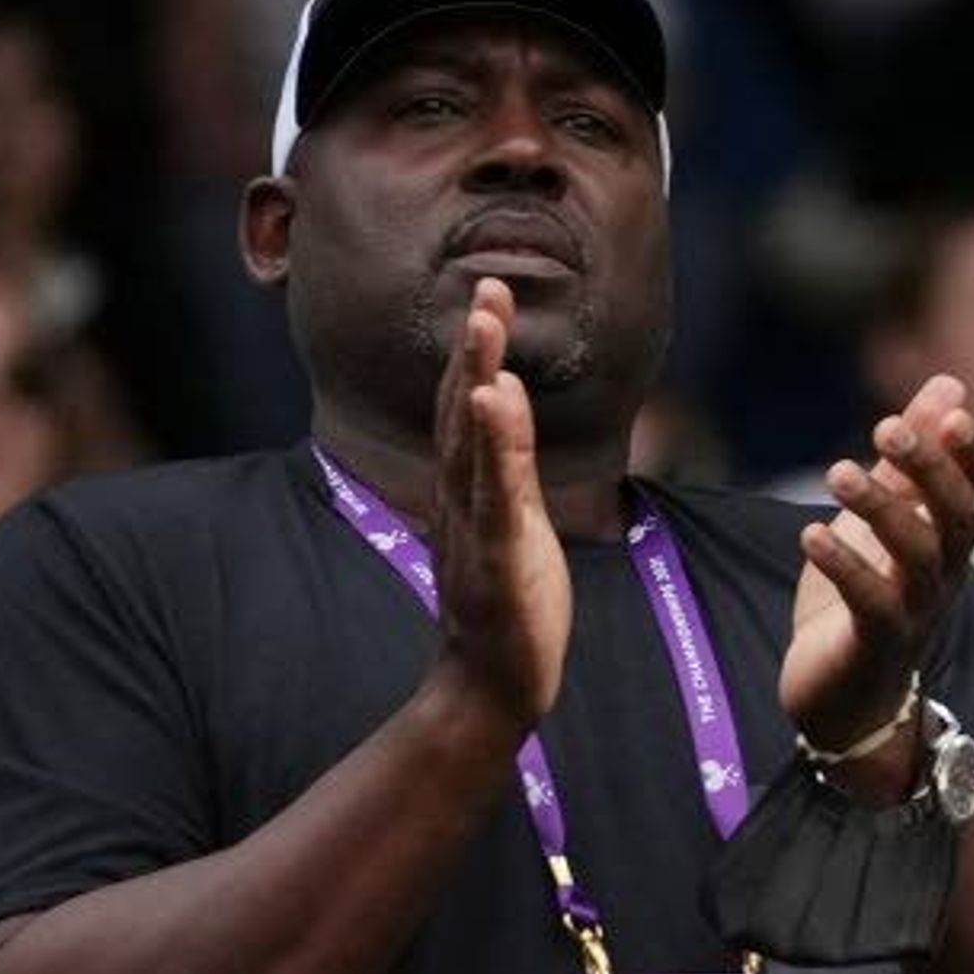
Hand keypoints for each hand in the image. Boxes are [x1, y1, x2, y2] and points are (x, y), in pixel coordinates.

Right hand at [430, 277, 568, 730]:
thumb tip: (500, 417)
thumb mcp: (510, 527)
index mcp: (470, 492)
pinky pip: (496, 496)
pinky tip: (492, 400)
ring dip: (476, 379)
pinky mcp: (498, 559)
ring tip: (486, 326)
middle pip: (462, 413)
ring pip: (474, 446)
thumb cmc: (506, 607)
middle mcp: (463, 501)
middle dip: (475, 348)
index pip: (469, 410)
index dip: (476, 353)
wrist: (489, 685)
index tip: (489, 296)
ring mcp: (476, 529)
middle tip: (488, 287)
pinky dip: (494, 447)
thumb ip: (505, 473)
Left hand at [784, 373, 973, 793]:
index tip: (956, 415)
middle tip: (885, 426)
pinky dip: (845, 566)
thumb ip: (913, 457)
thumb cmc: (865, 598)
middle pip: (958, 519)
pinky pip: (873, 602)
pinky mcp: (877, 644)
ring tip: (837, 471)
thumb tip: (951, 384)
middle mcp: (946, 577)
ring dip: (881, 508)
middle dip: (929, 470)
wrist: (843, 696)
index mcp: (953, 544)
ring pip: (919, 556)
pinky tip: (810, 534)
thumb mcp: (886, 517)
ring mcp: (916, 612)